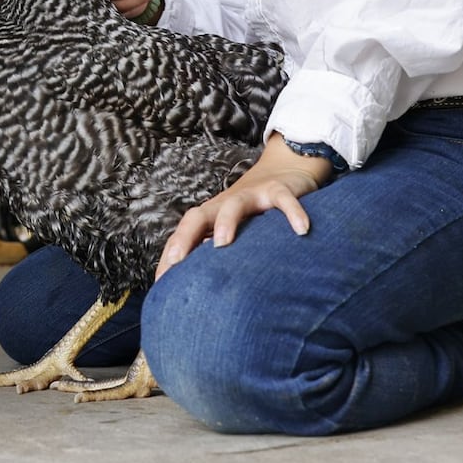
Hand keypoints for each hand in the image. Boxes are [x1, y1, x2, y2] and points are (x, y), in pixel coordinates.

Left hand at [154, 136, 332, 279]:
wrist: (284, 169)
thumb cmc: (256, 211)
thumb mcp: (235, 230)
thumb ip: (221, 254)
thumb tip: (207, 293)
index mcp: (211, 217)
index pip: (184, 234)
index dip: (170, 255)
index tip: (160, 283)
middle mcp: (226, 205)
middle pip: (198, 216)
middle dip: (185, 238)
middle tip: (177, 261)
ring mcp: (252, 196)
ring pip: (234, 205)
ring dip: (226, 222)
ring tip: (222, 243)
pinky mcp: (279, 190)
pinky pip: (284, 201)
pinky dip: (293, 213)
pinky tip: (301, 230)